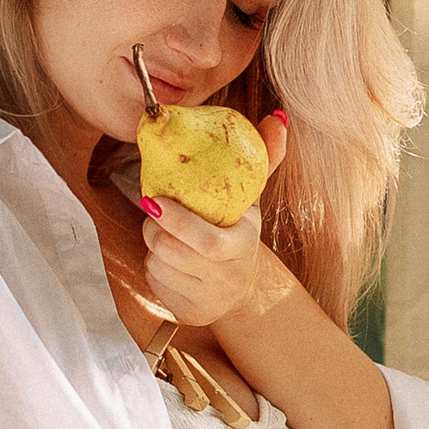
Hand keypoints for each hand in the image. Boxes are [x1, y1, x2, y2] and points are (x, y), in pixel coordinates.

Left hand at [138, 110, 292, 328]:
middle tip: (153, 209)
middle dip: (155, 229)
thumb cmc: (238, 227)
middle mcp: (228, 277)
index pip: (208, 243)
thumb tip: (276, 116)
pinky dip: (154, 267)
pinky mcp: (188, 312)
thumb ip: (264, 156)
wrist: (240, 287)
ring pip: (159, 265)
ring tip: (169, 234)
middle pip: (173, 251)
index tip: (152, 200)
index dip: (177, 223)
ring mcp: (208, 299)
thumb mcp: (251, 195)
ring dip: (153, 246)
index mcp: (243, 245)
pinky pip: (154, 282)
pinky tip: (171, 260)